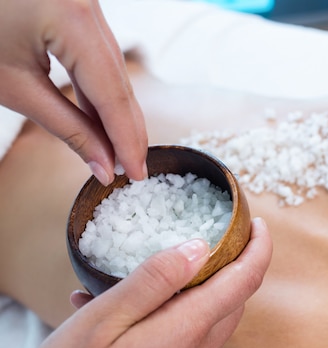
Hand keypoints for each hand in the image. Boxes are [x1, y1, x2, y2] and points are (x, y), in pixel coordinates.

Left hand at [0, 0, 146, 183]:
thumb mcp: (15, 86)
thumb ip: (67, 127)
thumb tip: (103, 163)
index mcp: (72, 19)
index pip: (113, 93)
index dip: (126, 139)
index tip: (135, 173)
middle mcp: (90, 7)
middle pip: (121, 82)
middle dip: (127, 131)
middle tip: (132, 170)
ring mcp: (89, 6)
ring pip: (115, 70)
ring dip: (117, 115)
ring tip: (120, 153)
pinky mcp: (82, 10)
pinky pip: (102, 57)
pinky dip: (103, 91)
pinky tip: (105, 121)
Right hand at [10, 218, 271, 347]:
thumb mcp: (103, 321)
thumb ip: (154, 281)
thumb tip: (199, 247)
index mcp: (186, 332)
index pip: (244, 281)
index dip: (259, 248)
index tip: (258, 224)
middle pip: (232, 301)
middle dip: (233, 266)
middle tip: (213, 238)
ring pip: (209, 320)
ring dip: (197, 291)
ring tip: (153, 274)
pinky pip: (187, 342)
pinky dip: (173, 317)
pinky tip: (128, 314)